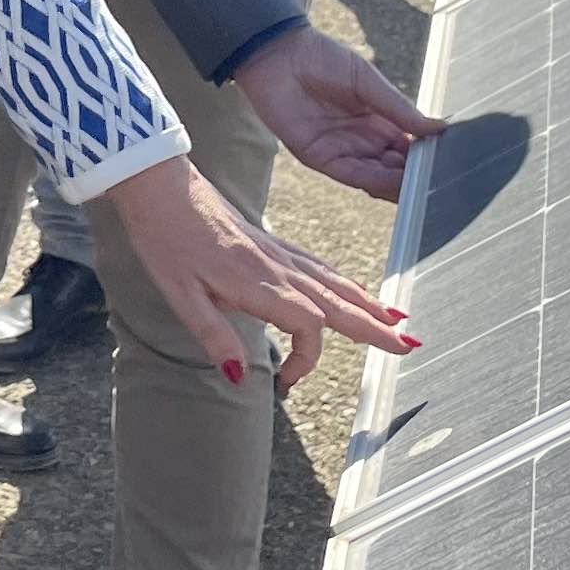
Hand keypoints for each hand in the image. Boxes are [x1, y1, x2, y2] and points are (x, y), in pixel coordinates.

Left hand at [94, 158, 416, 394]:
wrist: (160, 185)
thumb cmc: (165, 240)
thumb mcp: (180, 296)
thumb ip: (214, 335)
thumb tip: (242, 377)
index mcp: (258, 283)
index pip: (308, 326)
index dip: (307, 360)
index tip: (285, 383)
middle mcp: (277, 266)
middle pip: (337, 302)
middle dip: (375, 326)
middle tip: (410, 345)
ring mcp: (277, 251)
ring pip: (333, 281)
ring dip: (366, 303)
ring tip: (396, 319)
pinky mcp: (270, 241)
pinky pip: (317, 265)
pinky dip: (343, 281)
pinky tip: (351, 287)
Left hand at [227, 24, 443, 201]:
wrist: (279, 53)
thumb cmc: (322, 58)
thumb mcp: (368, 81)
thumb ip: (399, 107)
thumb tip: (439, 127)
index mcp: (378, 122)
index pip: (408, 149)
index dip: (427, 157)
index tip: (452, 163)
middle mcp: (362, 141)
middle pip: (395, 170)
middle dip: (417, 177)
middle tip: (443, 183)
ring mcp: (341, 150)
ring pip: (377, 178)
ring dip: (399, 185)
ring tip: (425, 188)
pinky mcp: (319, 156)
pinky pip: (352, 175)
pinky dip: (375, 181)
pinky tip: (395, 182)